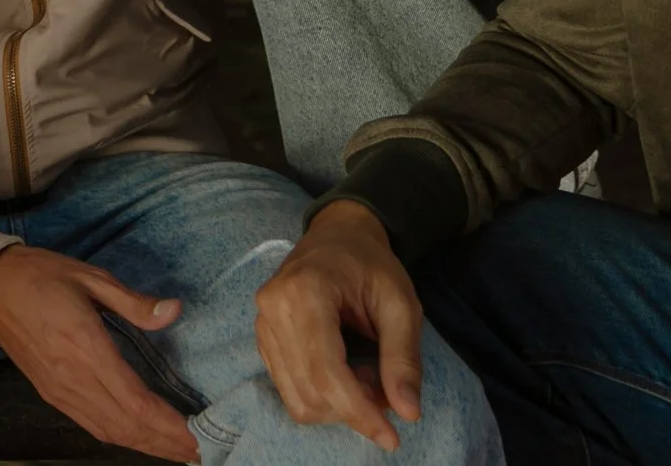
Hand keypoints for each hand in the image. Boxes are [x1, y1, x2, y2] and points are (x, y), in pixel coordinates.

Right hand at [0, 246, 199, 462]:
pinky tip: (139, 437)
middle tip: (201, 452)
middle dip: (165, 443)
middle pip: (127, 425)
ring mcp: (59, 390)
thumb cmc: (42, 276)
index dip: (169, 425)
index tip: (199, 435)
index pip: (136, 401)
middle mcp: (73, 378)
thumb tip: (174, 311)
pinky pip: (91, 425)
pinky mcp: (51, 394)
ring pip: (110, 431)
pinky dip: (121, 436)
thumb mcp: (91, 277)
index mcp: (86, 347)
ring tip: (177, 451)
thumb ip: (134, 302)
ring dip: (146, 445)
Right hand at [254, 201, 424, 450]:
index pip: (326, 372)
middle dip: (354, 407)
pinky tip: (347, 373)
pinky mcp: (263, 339)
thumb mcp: (400, 303)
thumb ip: (404, 357)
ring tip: (368, 377)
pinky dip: (323, 396)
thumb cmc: (371, 264)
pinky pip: (289, 389)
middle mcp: (272, 309)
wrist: (338, 234)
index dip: (359, 412)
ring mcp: (261, 324)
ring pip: (297, 398)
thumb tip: (408, 413)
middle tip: (387, 388)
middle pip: (310, 392)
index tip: (392, 436)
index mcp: (304, 292)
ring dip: (339, 405)